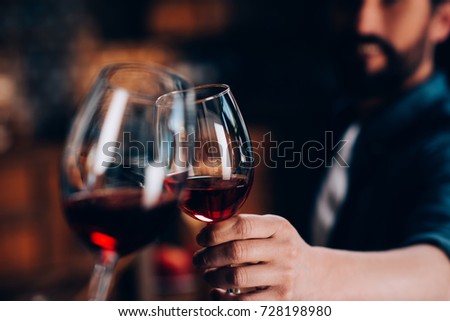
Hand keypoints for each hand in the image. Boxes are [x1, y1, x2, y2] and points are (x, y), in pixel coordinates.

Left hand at [193, 214, 313, 299]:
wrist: (316, 274)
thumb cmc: (280, 248)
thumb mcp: (271, 230)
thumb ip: (244, 227)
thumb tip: (206, 232)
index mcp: (278, 226)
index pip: (242, 225)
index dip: (215, 232)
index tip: (201, 238)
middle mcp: (284, 249)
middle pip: (236, 251)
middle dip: (209, 255)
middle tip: (198, 259)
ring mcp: (284, 275)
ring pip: (237, 277)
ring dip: (213, 276)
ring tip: (207, 275)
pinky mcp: (281, 299)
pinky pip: (243, 302)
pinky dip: (223, 299)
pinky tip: (217, 293)